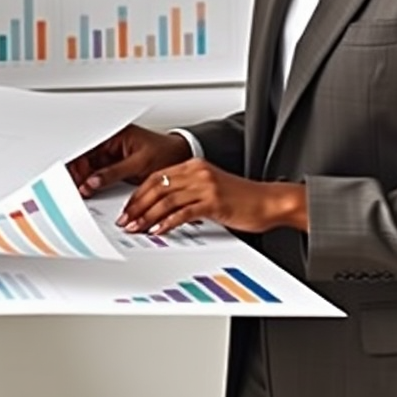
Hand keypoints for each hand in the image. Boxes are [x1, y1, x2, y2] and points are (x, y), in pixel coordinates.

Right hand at [67, 125, 191, 196]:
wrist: (182, 158)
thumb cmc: (166, 153)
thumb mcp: (139, 163)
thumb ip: (114, 172)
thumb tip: (92, 181)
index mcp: (115, 134)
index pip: (87, 145)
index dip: (77, 160)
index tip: (72, 174)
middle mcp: (111, 143)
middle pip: (86, 157)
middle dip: (78, 172)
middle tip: (74, 186)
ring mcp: (113, 156)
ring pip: (91, 168)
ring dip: (85, 180)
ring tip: (80, 191)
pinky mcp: (117, 168)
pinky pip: (100, 175)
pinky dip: (94, 184)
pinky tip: (90, 191)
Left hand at [118, 158, 306, 234]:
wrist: (269, 201)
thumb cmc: (242, 198)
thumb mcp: (210, 189)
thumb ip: (188, 192)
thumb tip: (163, 207)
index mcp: (194, 166)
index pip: (157, 177)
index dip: (139, 193)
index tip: (129, 207)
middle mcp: (197, 172)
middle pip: (158, 187)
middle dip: (138, 205)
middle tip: (126, 220)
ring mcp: (205, 186)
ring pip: (167, 200)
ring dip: (147, 216)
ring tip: (136, 228)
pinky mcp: (214, 202)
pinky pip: (184, 212)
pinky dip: (167, 222)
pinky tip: (158, 230)